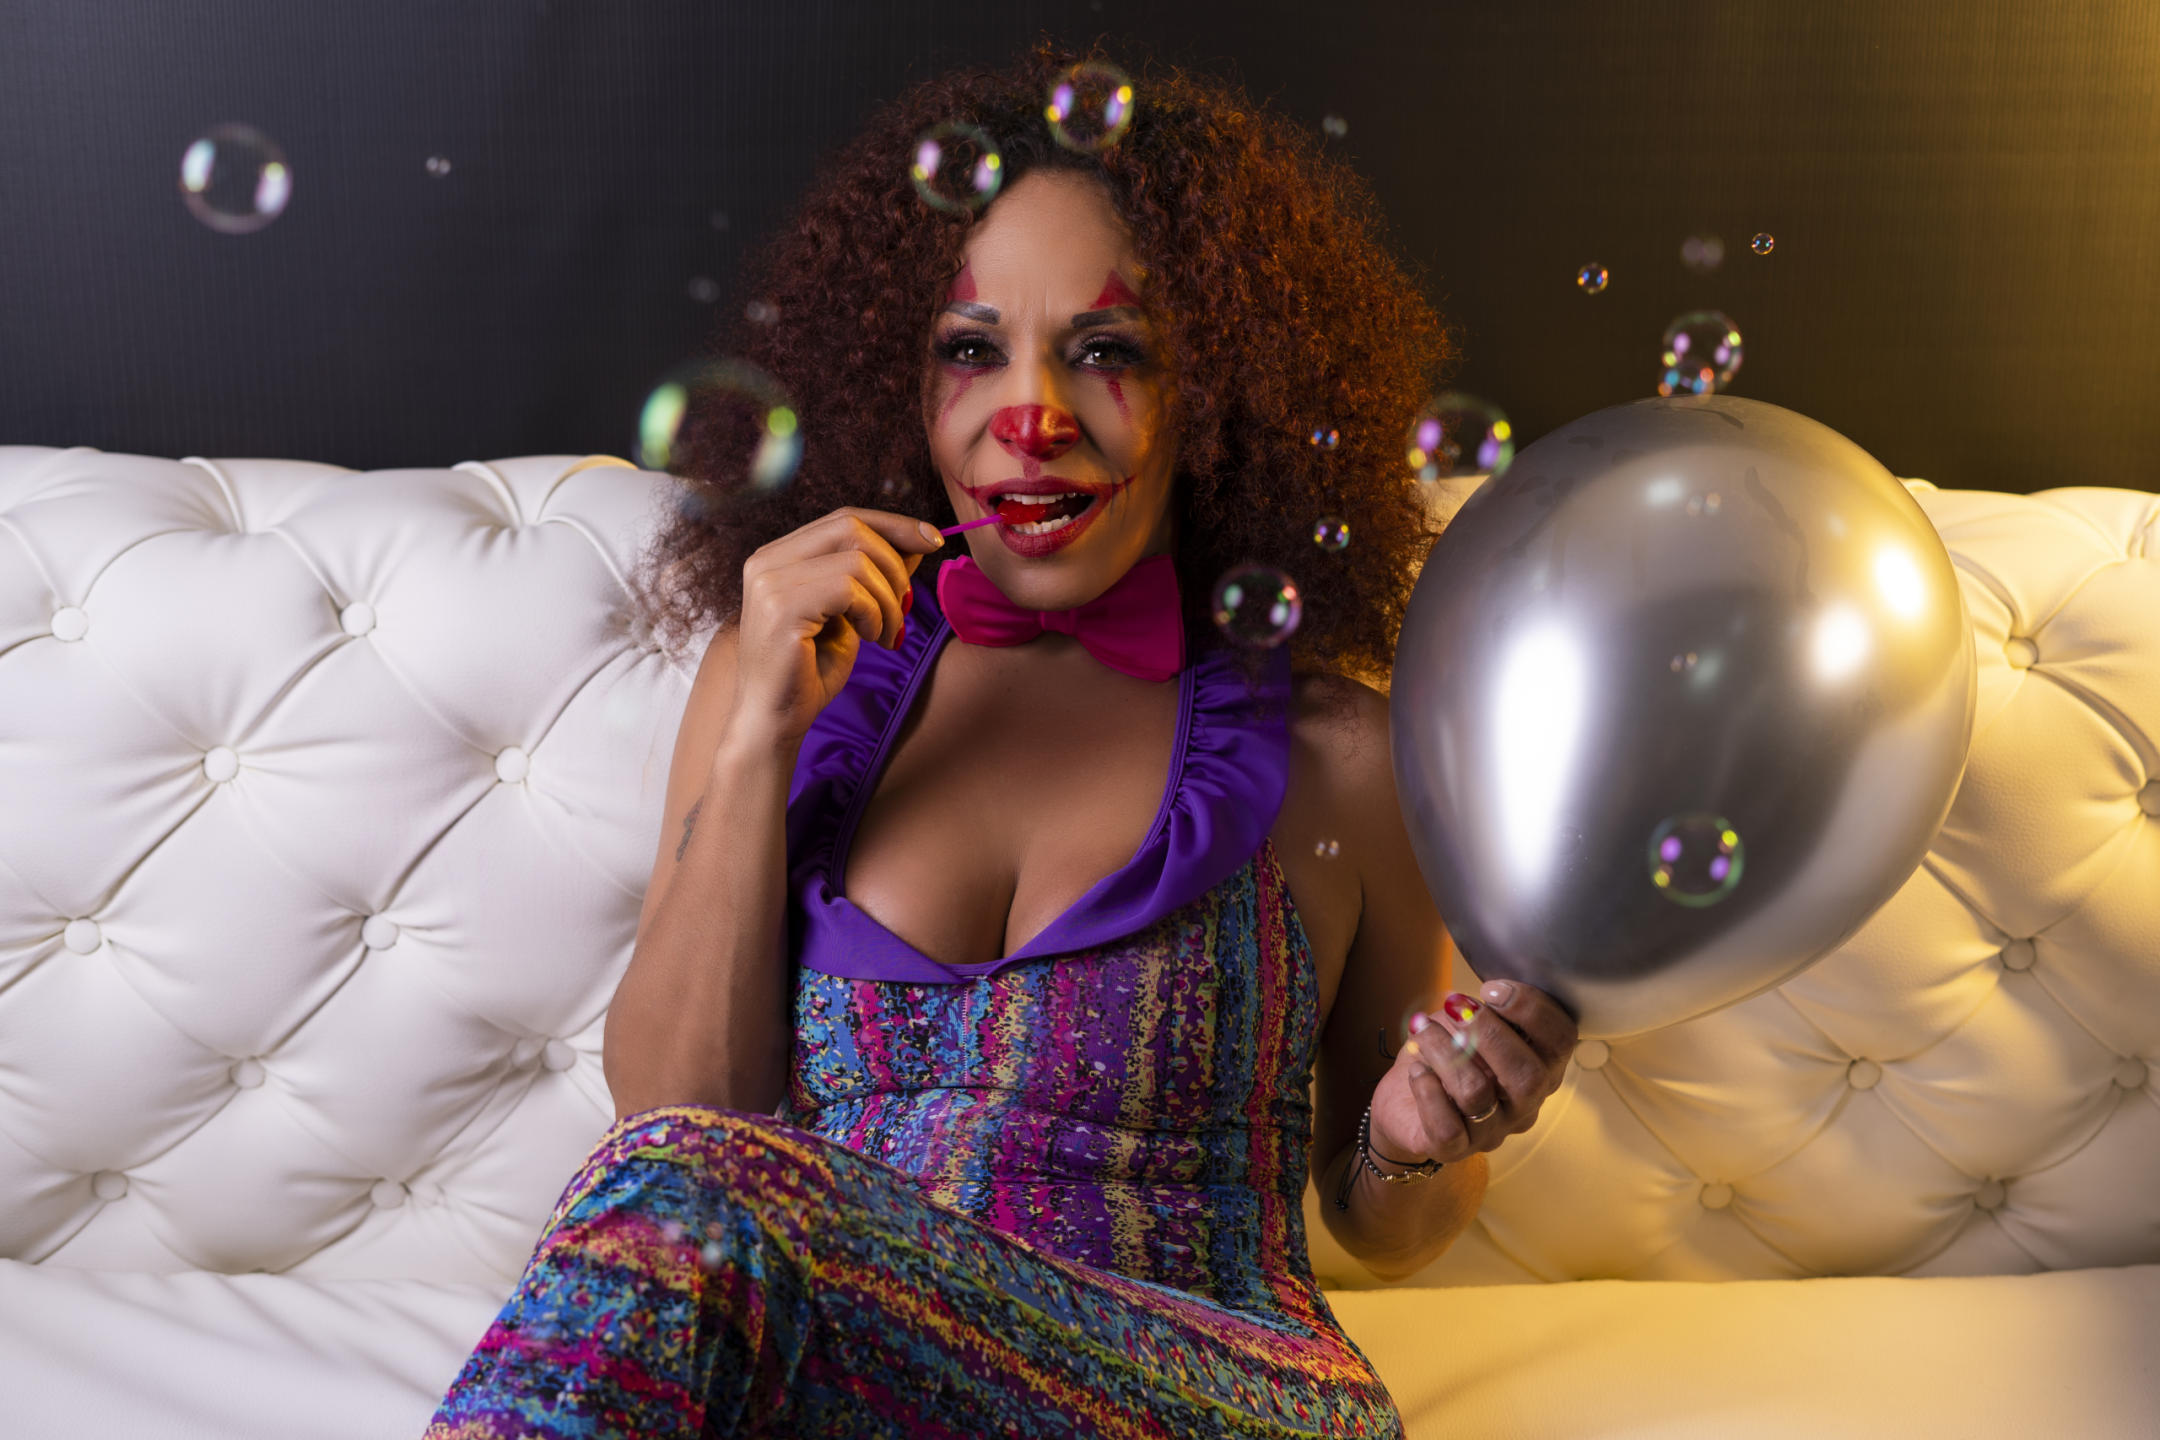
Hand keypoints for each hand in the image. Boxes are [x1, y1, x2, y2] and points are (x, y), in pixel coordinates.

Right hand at [730, 507, 945, 744]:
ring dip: (888, 599)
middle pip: (850, 526)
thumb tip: (919, 540)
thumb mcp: (853, 613)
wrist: (775, 721)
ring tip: (889, 634)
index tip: (932, 539)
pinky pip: (848, 588)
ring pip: (856, 559)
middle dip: (895, 562)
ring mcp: (769, 583)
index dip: (892, 525)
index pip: (842, 518)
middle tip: (908, 606)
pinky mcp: (781, 609)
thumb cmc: (811, 671)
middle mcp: (766, 561)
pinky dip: (874, 613)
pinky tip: (873, 638)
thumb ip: (876, 575)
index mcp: (778, 557)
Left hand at [1368, 981, 1577, 1166]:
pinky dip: (1428, 1091)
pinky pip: (1446, 1127)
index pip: (1562, 1041)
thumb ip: (1483, 1011)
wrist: (1404, 1104)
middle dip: (1492, 1033)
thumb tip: (1474, 1000)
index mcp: (1540, 1068)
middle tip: (1456, 1008)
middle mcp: (1524, 1105)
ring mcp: (1491, 1131)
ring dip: (1445, 1051)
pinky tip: (1417, 1070)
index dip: (1533, 1010)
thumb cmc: (1446, 1058)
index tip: (1491, 988)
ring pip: (1477, 1094)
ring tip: (1422, 1028)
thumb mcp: (1467, 1025)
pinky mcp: (1452, 1149)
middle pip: (1530, 1077)